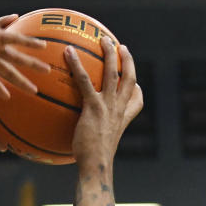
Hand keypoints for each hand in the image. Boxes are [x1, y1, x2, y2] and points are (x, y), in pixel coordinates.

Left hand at [66, 39, 142, 167]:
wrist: (96, 166)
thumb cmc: (95, 162)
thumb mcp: (99, 150)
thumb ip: (94, 141)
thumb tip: (80, 148)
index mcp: (123, 118)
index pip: (136, 100)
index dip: (137, 90)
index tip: (135, 84)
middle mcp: (119, 108)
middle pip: (129, 76)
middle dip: (126, 59)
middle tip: (120, 46)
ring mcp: (108, 105)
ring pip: (113, 72)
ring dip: (109, 53)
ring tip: (103, 39)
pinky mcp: (93, 106)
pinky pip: (84, 80)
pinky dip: (76, 64)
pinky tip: (68, 53)